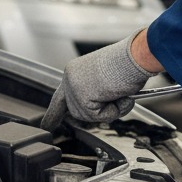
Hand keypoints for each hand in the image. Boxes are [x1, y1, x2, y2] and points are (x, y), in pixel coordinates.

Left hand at [41, 33, 157, 129]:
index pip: (60, 97)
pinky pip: (99, 116)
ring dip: (110, 109)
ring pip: (89, 116)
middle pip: (78, 111)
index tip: (46, 126)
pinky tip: (118, 94)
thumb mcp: (106, 79)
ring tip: (119, 90)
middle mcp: (69, 77)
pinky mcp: (82, 95)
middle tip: (118, 98)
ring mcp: (74, 87)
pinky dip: (114, 110)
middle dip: (97, 113)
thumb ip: (94, 94)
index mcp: (74, 71)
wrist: (135, 55)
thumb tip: (95, 111)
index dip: (54, 113)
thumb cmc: (129, 63)